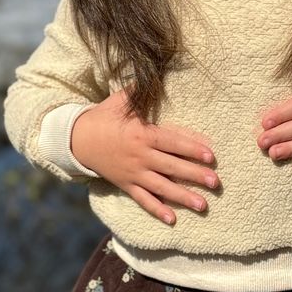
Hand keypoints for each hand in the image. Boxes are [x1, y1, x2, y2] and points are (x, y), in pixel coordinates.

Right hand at [70, 87, 219, 224]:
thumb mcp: (120, 100)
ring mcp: (133, 172)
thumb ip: (140, 90)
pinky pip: (143, 199)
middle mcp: (139, 155)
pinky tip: (172, 220)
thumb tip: (157, 71)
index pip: (172, 142)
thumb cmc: (103, 117)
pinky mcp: (126, 184)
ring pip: (162, 187)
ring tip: (203, 205)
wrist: (76, 139)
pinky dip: (157, 210)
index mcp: (142, 133)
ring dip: (183, 197)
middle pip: (172, 166)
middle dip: (194, 175)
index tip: (211, 156)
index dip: (192, 149)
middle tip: (215, 183)